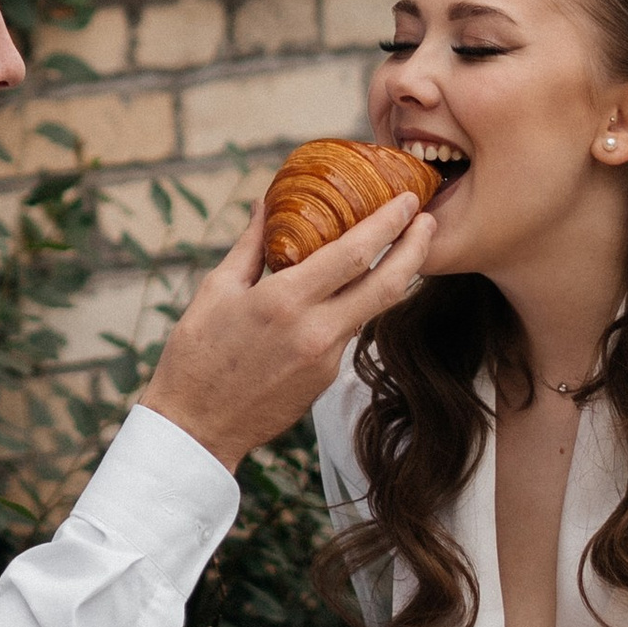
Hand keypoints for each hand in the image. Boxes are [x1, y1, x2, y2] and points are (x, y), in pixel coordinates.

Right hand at [143, 191, 430, 472]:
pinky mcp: (327, 377)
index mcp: (285, 300)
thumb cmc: (198, 353)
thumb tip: (266, 203)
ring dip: (397, 275)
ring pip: (375, 308)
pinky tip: (357, 286)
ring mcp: (326, 358)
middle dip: (416, 248)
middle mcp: (315, 330)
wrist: (198, 426)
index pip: (354, 254)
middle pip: (387, 284)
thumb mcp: (217, 290)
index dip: (388, 223)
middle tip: (430, 220)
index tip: (407, 200)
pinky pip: (350, 330)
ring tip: (405, 246)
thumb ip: (251, 244)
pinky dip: (360, 303)